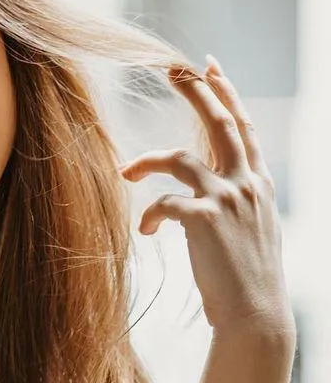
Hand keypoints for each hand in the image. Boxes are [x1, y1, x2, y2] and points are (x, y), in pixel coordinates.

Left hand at [118, 55, 294, 336]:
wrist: (255, 315)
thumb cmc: (246, 279)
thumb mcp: (250, 229)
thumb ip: (233, 199)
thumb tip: (204, 184)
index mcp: (258, 184)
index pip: (243, 127)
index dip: (226, 93)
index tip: (210, 67)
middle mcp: (247, 184)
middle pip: (219, 122)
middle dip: (195, 91)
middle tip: (171, 69)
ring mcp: (228, 199)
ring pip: (180, 158)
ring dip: (146, 161)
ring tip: (125, 172)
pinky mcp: (205, 219)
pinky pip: (164, 202)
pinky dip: (150, 215)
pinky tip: (147, 232)